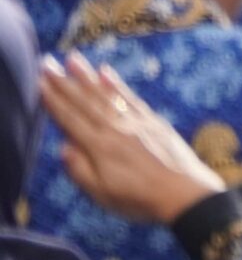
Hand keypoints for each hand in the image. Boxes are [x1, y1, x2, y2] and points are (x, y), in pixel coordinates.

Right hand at [39, 54, 224, 225]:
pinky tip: (107, 72)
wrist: (185, 193)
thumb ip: (79, 170)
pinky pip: (130, 97)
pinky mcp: (153, 121)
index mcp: (99, 147)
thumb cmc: (139, 200)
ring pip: (106, 95)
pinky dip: (117, 84)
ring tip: (72, 59)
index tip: (39, 83)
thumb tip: (63, 146)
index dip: (53, 101)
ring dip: (87, 76)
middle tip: (47, 63)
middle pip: (85, 102)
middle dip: (64, 82)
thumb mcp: (101, 194)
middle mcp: (116, 129)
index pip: (70, 120)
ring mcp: (136, 122)